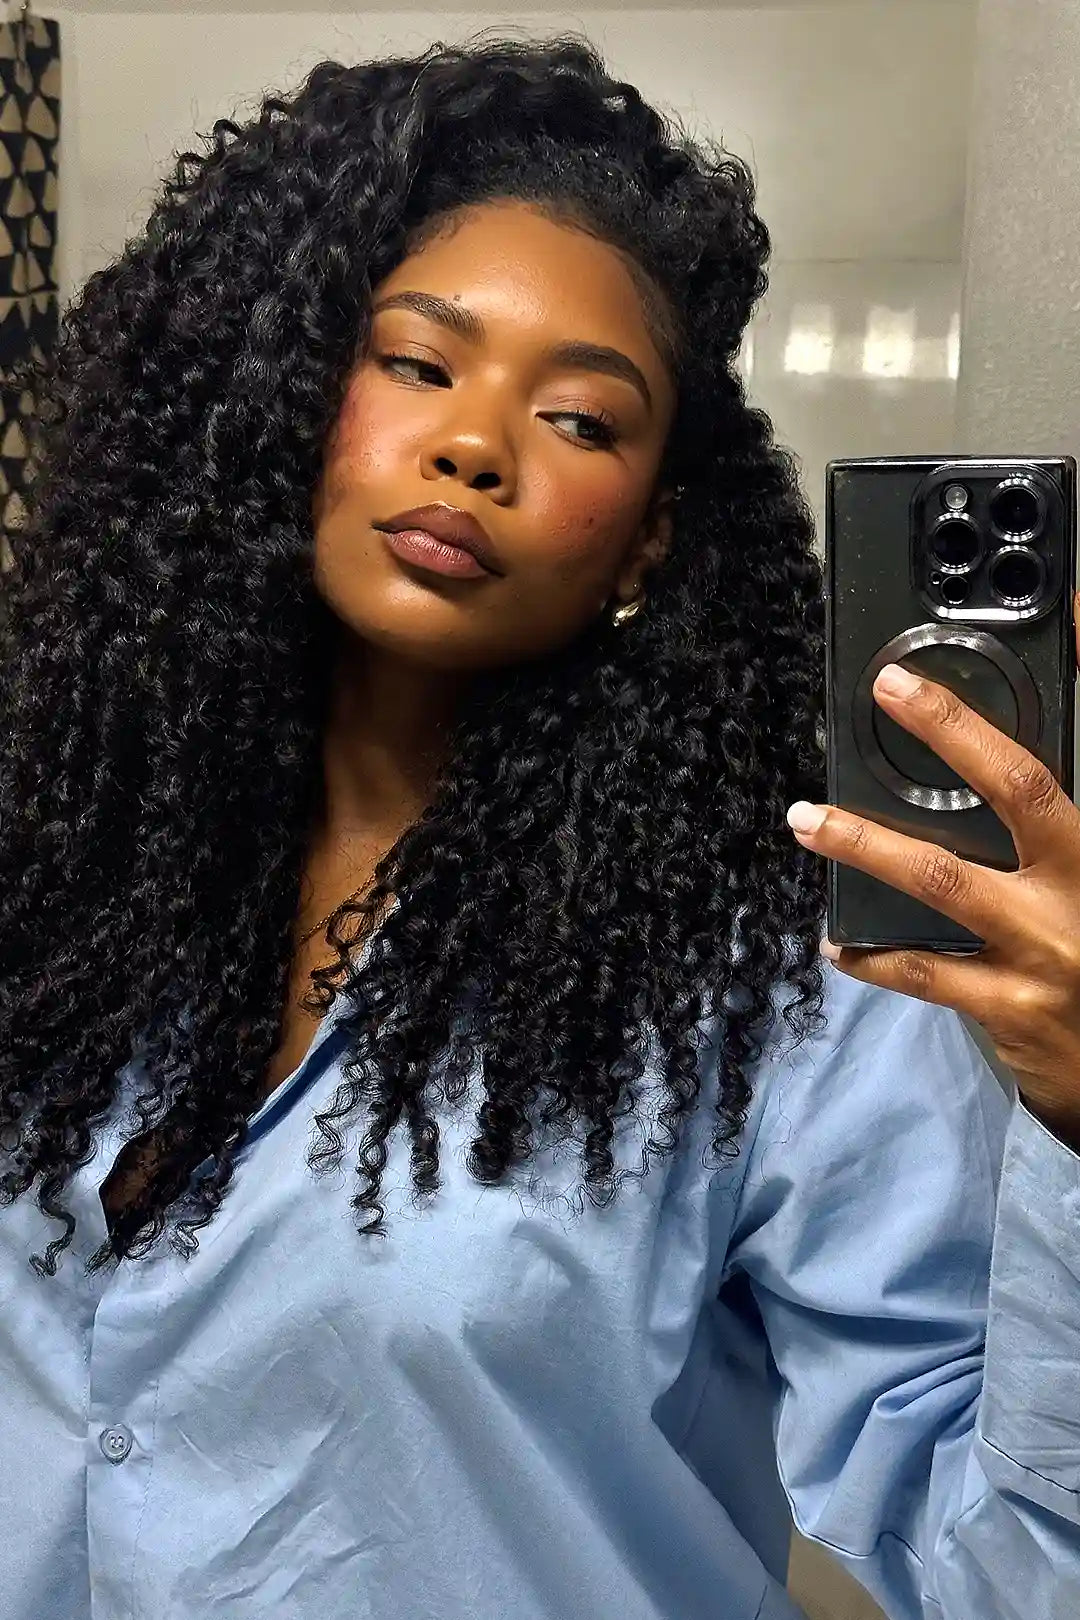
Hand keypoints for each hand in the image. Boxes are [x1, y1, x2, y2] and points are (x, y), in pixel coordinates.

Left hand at [785, 599, 1079, 1149]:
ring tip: (809, 824)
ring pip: (940, 887)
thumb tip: (997, 781)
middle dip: (926, 760)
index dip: (964, 727)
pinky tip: (840, 948)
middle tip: (858, 736)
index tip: (906, 687)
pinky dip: (873, 959)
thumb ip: (1052, 835)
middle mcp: (1071, 901)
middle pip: (995, 813)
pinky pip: (922, 976)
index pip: (1030, 779)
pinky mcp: (1010, 1012)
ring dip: (865, 849)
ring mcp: (1039, 958)